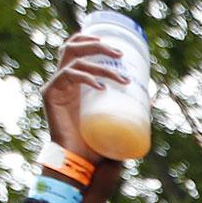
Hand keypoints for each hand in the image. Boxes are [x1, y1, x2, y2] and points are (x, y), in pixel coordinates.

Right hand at [41, 33, 124, 162]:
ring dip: (100, 65)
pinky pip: (67, 76)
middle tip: (120, 55)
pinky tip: (101, 87)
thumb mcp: (115, 120)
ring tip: (121, 78)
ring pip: (75, 60)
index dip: (91, 41)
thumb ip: (129, 109)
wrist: (79, 161)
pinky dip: (86, 78)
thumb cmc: (96, 143)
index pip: (77, 51)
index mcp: (74, 82)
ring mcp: (55, 86)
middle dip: (98, 46)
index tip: (116, 48)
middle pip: (74, 49)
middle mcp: (62, 80)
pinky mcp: (49, 94)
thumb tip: (151, 100)